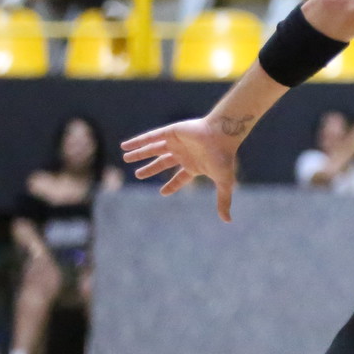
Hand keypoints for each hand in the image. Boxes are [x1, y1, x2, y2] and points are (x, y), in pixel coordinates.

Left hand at [121, 114, 248, 221]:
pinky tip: (125, 146)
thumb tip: (228, 221)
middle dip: (150, 169)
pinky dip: (138, 141)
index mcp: (194, 165)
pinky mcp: (171, 131)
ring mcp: (177, 142)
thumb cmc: (223, 157)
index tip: (162, 192)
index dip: (172, 186)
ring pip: (154, 149)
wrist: (223, 134)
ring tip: (125, 158)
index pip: (180, 178)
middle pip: (163, 163)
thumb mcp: (223, 182)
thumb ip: (223, 200)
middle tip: (138, 175)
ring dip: (140, 154)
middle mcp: (184, 154)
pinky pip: (151, 137)